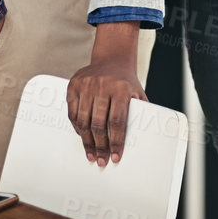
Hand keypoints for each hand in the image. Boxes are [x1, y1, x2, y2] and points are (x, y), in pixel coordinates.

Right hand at [67, 23, 145, 165]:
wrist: (113, 58)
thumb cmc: (126, 81)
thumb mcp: (138, 94)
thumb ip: (140, 113)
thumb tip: (145, 141)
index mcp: (121, 89)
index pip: (117, 121)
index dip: (116, 142)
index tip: (115, 157)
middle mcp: (102, 86)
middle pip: (99, 124)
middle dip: (100, 146)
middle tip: (101, 160)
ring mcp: (86, 84)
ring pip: (83, 120)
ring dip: (86, 141)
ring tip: (90, 154)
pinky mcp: (74, 84)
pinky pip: (72, 111)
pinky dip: (76, 127)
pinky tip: (82, 136)